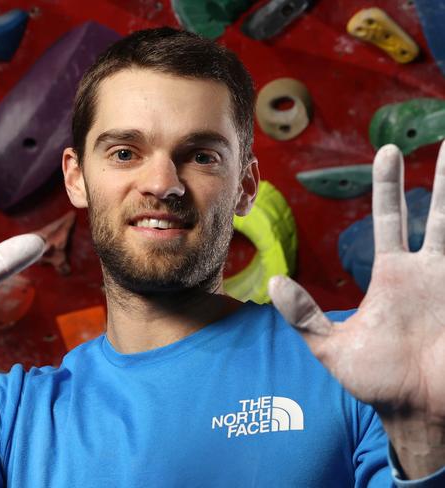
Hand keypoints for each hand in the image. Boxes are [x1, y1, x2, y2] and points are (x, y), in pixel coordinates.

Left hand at [268, 143, 444, 478]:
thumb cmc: (379, 382)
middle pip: (437, 213)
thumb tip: (272, 283)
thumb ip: (303, 316)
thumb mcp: (332, 348)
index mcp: (394, 276)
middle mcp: (427, 272)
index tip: (387, 153)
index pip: (389, 219)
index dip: (388, 186)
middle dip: (443, 177)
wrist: (418, 412)